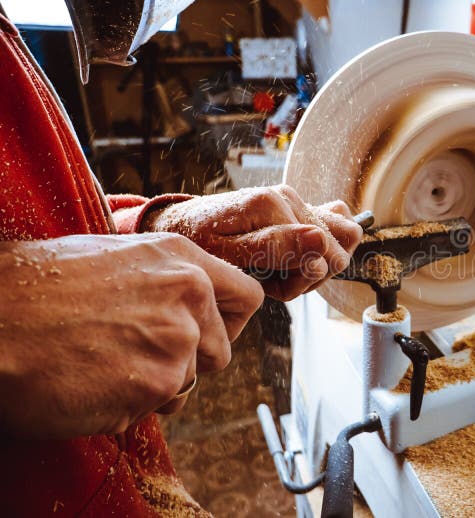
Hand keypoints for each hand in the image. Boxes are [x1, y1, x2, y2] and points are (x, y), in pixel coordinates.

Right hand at [0, 233, 262, 438]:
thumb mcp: (115, 260)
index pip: (247, 297)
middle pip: (220, 351)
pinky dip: (130, 406)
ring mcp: (177, 339)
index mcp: (181, 258)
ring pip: (188, 383)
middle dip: (186, 363)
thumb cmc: (35, 289)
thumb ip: (165, 283)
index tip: (206, 335)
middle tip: (132, 355)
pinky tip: (93, 383)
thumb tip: (192, 307)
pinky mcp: (157, 383)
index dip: (229, 324)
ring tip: (102, 364)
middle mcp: (190, 294)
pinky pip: (159, 408)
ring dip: (154, 385)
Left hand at [145, 185, 362, 300]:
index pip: (326, 256)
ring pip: (342, 236)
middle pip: (338, 248)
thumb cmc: (199, 244)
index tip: (270, 286)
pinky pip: (334, 224)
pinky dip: (318, 248)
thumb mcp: (228, 255)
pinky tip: (291, 258)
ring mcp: (295, 198)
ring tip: (283, 270)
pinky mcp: (297, 204)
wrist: (181, 226)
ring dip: (317, 261)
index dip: (302, 282)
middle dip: (309, 275)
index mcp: (273, 205)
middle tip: (273, 279)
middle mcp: (289, 195)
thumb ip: (274, 249)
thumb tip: (321, 241)